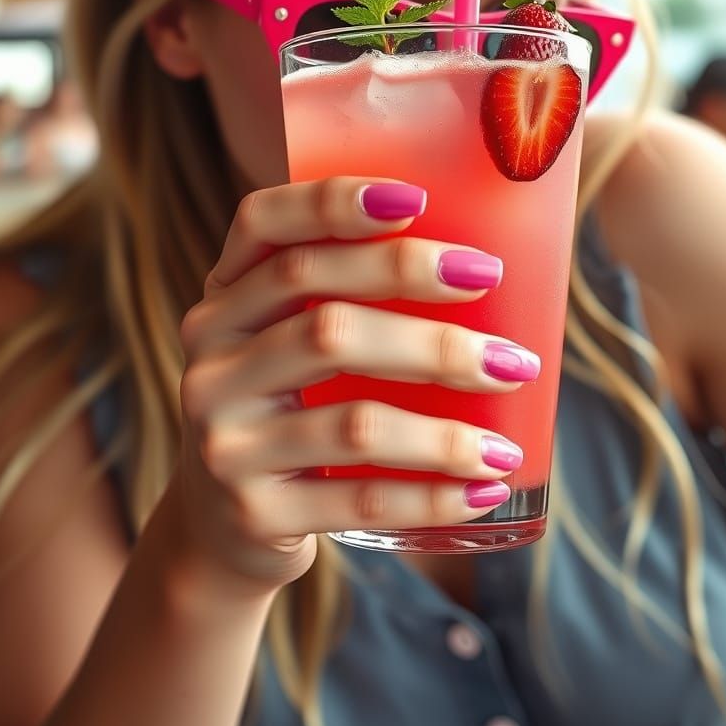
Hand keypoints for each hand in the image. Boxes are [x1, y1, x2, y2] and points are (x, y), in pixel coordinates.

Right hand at [174, 177, 539, 592]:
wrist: (222, 524)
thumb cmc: (286, 410)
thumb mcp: (285, 340)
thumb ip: (342, 297)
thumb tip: (482, 269)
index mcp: (225, 298)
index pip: (263, 226)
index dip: (336, 204)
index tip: (420, 200)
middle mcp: (212, 360)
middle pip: (328, 324)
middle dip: (434, 335)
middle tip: (513, 355)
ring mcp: (225, 440)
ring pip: (354, 423)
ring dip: (446, 434)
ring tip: (508, 444)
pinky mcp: (252, 512)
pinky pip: (360, 501)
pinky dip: (431, 496)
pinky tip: (483, 490)